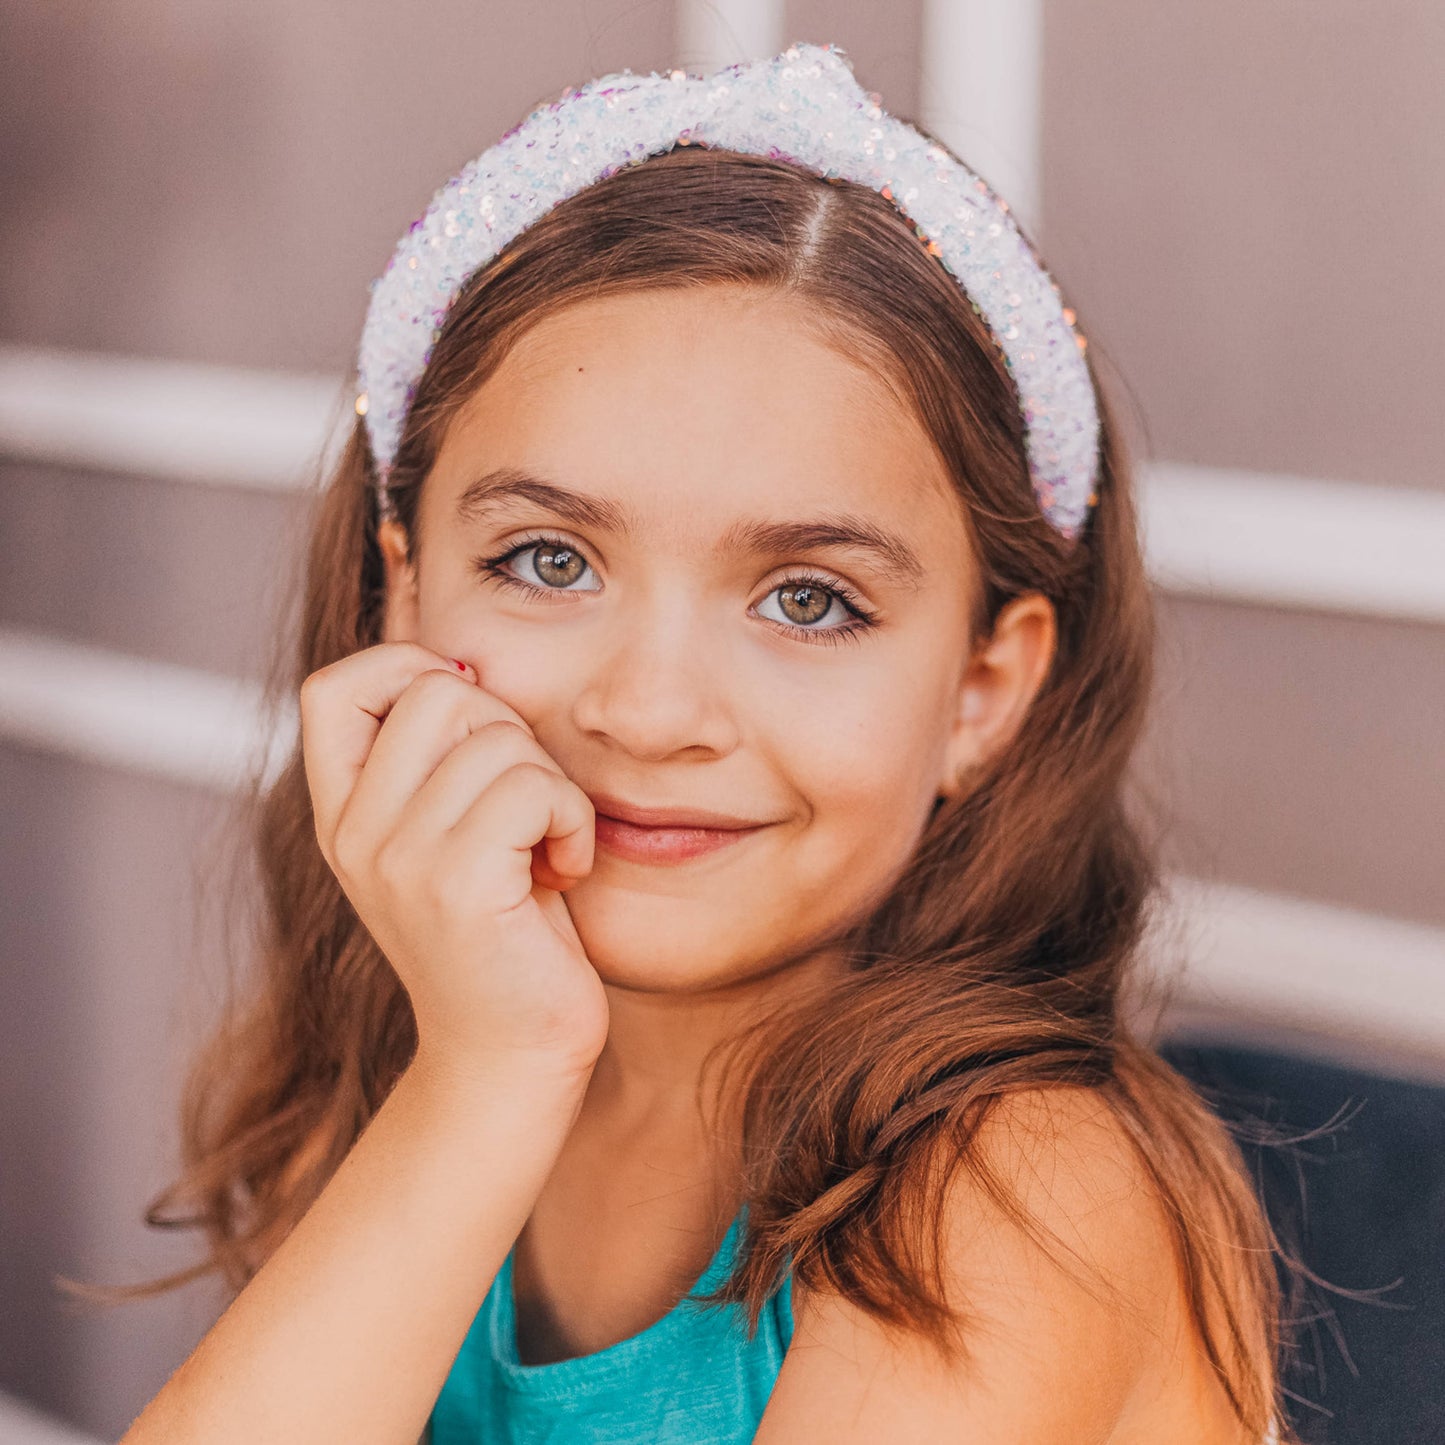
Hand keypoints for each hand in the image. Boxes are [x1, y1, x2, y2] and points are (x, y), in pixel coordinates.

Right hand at [299, 642, 607, 1080]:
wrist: (509, 1058)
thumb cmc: (503, 937)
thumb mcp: (448, 838)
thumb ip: (437, 760)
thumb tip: (464, 657)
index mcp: (343, 816)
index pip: (335, 687)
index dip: (407, 669)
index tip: (472, 723)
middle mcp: (354, 832)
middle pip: (438, 690)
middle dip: (508, 731)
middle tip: (525, 805)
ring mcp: (398, 858)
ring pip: (498, 735)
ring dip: (551, 783)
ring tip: (544, 846)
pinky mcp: (456, 884)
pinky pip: (534, 786)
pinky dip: (572, 820)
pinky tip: (563, 869)